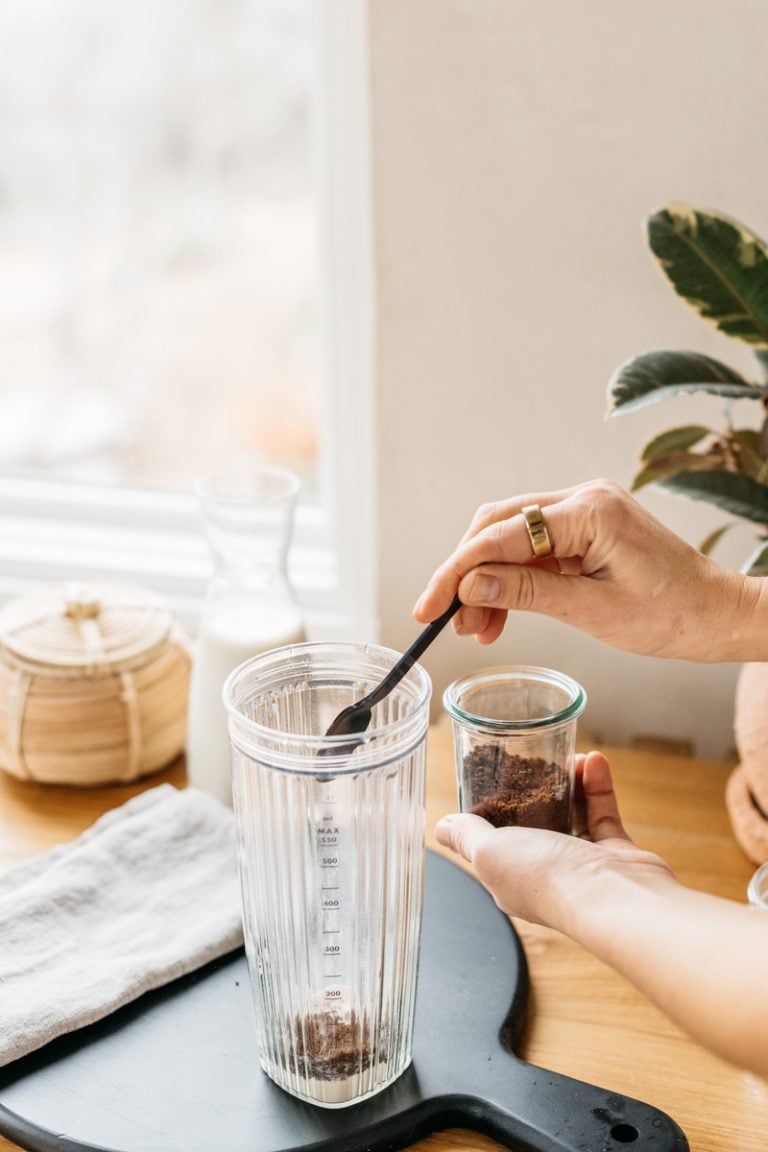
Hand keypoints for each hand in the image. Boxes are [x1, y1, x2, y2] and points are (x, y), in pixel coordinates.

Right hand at [413, 478, 764, 661]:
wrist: (717, 615)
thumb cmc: (671, 616)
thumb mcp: (592, 611)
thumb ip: (527, 592)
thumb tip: (469, 584)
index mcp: (589, 511)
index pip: (500, 535)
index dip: (456, 572)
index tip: (428, 607)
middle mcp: (582, 499)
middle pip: (497, 526)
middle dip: (465, 574)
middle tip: (445, 618)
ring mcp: (584, 512)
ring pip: (510, 539)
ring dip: (486, 581)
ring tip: (475, 628)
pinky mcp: (585, 530)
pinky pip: (533, 550)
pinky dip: (512, 581)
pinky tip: (498, 616)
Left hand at [435, 751, 673, 929]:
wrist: (615, 897)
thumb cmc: (548, 877)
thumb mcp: (490, 851)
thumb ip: (467, 836)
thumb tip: (442, 827)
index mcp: (509, 876)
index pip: (495, 837)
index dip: (494, 805)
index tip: (497, 773)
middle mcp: (545, 871)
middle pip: (535, 820)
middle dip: (536, 786)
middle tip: (538, 758)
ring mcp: (582, 864)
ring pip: (571, 813)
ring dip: (570, 780)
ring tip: (572, 754)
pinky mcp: (615, 854)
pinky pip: (603, 813)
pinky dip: (598, 786)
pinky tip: (595, 761)